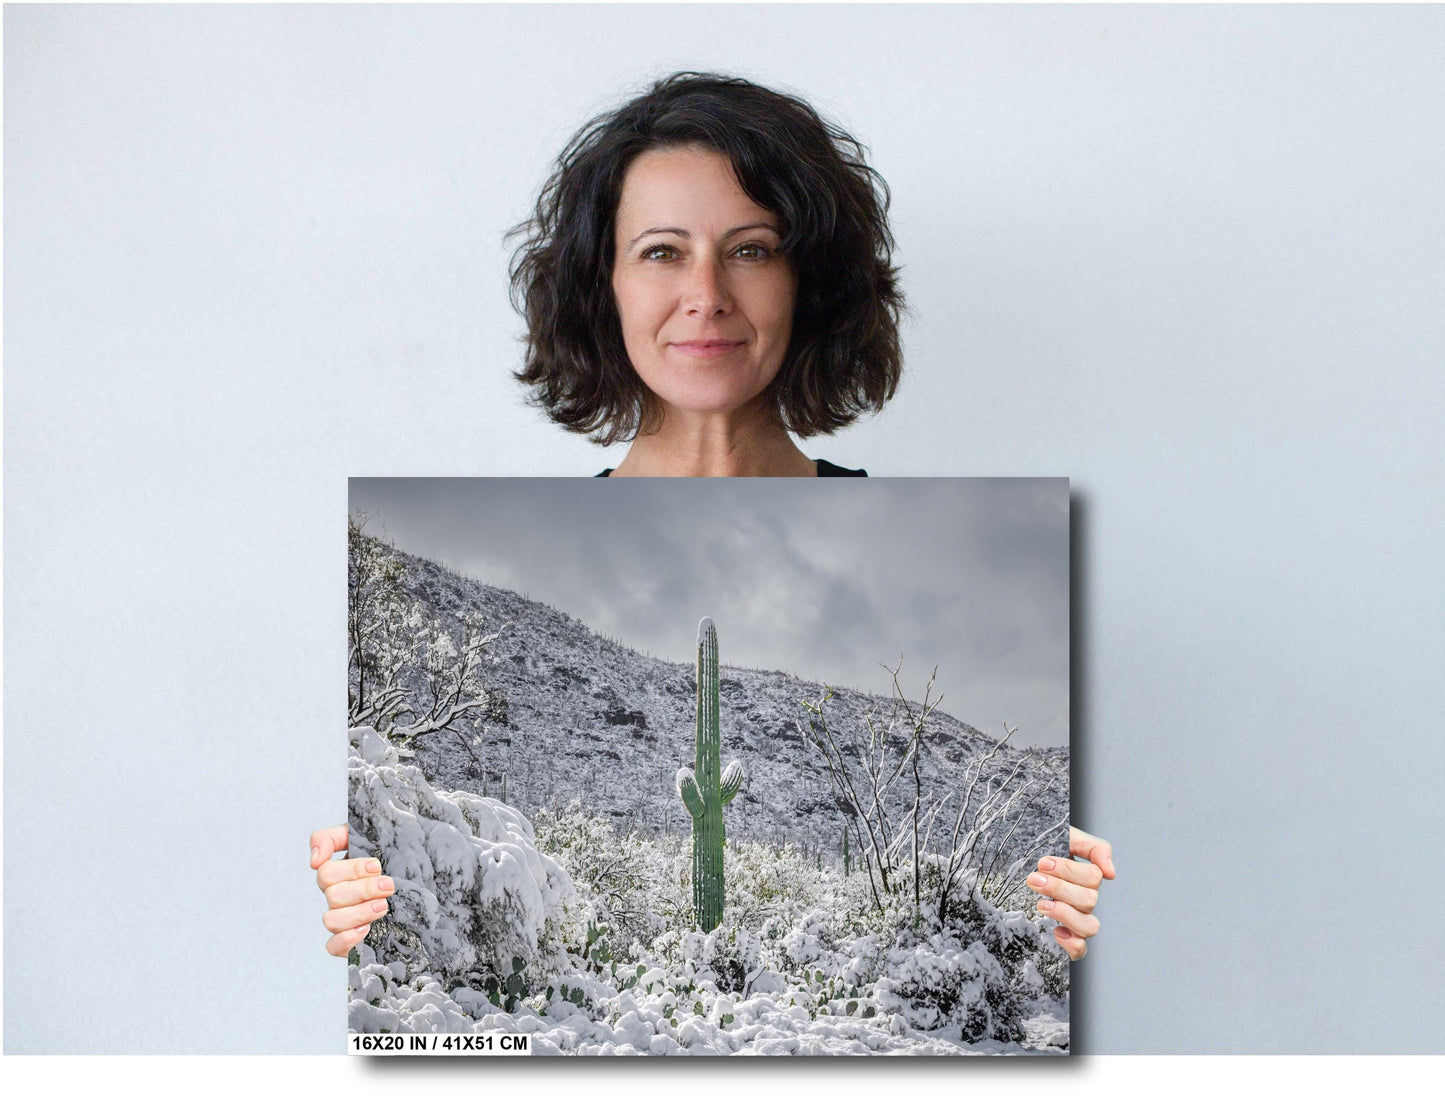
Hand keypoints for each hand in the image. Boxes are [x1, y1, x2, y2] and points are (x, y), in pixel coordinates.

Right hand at [310, 824, 394, 957]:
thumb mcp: (365, 836)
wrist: (421, 878)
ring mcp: (342, 918)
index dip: (351, 870)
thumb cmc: (390, 855)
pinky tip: (366, 929)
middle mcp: (337, 896)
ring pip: (331, 920)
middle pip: (333, 896)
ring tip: (383, 906)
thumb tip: (314, 859)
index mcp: (338, 873)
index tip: (376, 866)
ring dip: (359, 913)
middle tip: (388, 886)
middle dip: (363, 890)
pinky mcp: (349, 940)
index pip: (326, 872)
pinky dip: (346, 939)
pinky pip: (333, 947)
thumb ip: (332, 837)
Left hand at [1026, 826, 1115, 960]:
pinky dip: (1072, 944)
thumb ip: (1094, 847)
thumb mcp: (1066, 836)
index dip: (1068, 870)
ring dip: (1065, 914)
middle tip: (1033, 879)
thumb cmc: (1039, 847)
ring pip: (1089, 927)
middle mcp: (1083, 899)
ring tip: (1041, 904)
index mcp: (1086, 876)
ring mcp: (1075, 919)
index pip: (1093, 877)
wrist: (1010, 859)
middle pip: (1089, 900)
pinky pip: (1080, 950)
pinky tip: (1055, 931)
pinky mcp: (1064, 936)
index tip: (1042, 862)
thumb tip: (1111, 873)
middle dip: (1058, 888)